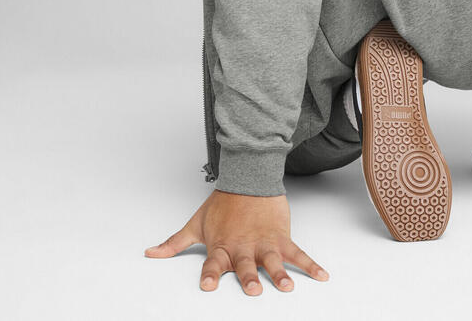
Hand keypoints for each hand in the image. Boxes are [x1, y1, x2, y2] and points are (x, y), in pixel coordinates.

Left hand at [144, 190, 328, 294]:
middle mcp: (243, 247)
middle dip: (248, 279)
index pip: (213, 265)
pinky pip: (298, 254)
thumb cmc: (222, 205)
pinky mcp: (281, 237)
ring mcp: (264, 243)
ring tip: (287, 287)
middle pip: (245, 266)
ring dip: (279, 274)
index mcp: (222, 247)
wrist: (249, 179)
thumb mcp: (196, 224)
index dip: (211, 275)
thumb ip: (174, 243)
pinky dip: (310, 265)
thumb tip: (150, 254)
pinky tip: (321, 275)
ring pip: (272, 262)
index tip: (208, 285)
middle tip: (252, 291)